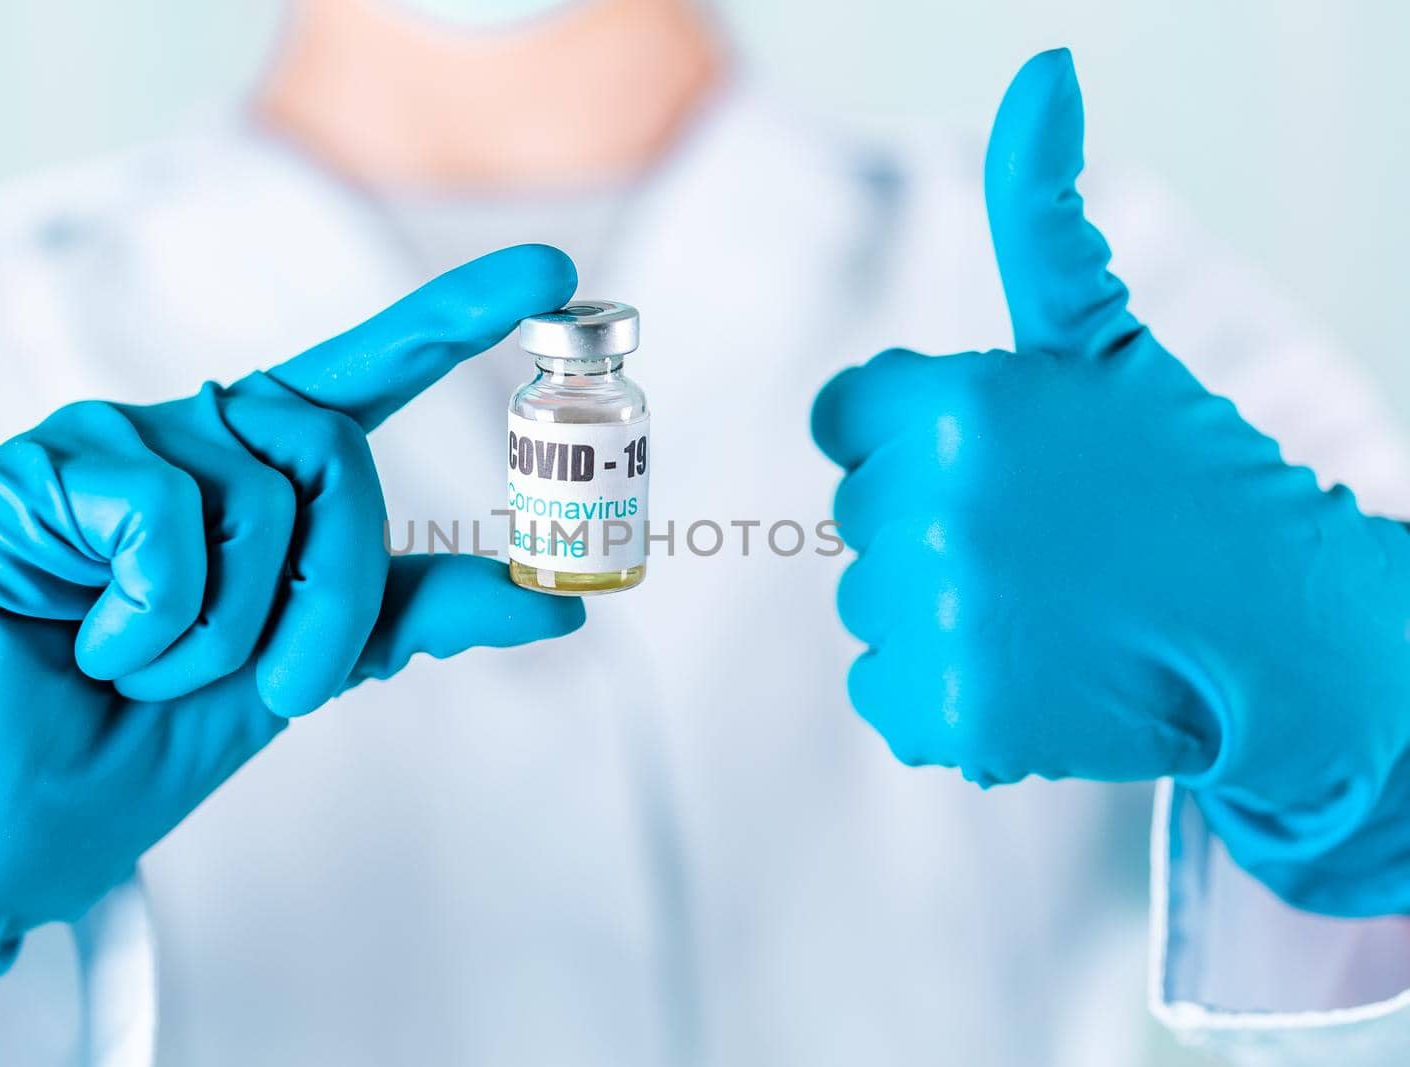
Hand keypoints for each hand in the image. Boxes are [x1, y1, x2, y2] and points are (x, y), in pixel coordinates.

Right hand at [0, 246, 584, 1062]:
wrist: (35, 824)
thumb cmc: (158, 735)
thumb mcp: (310, 662)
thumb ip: (412, 608)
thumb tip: (559, 607)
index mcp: (259, 470)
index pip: (367, 370)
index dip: (457, 315)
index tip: (551, 273)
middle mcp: (191, 435)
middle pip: (333, 451)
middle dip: (332, 594)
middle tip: (280, 682)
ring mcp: (105, 440)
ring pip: (253, 495)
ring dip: (230, 633)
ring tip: (150, 667)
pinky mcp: (29, 471)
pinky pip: (160, 516)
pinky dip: (153, 619)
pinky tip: (91, 647)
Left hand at [812, 51, 1409, 917]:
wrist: (1276, 633)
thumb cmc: (1186, 477)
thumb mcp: (1104, 341)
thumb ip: (1040, 216)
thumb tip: (1042, 68)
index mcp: (960, 406)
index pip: (846, 419)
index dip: (911, 439)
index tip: (995, 467)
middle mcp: (938, 508)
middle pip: (857, 515)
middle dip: (930, 524)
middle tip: (1040, 542)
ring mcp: (944, 619)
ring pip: (870, 606)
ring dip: (936, 611)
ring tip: (1044, 608)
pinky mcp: (950, 716)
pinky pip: (887, 694)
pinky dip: (942, 694)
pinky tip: (1026, 670)